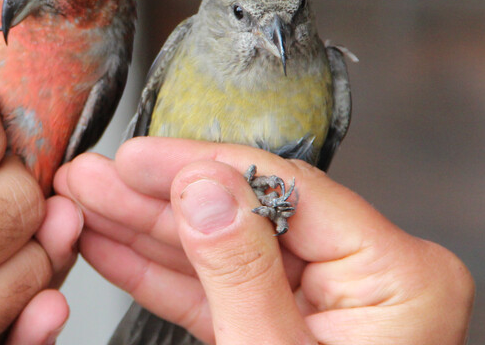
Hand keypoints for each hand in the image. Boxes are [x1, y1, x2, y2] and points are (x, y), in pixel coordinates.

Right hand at [55, 137, 473, 343]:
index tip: (134, 157)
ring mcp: (334, 307)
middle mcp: (373, 280)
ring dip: (153, 232)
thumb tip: (203, 184)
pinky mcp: (296, 331)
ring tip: (87, 206)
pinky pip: (228, 293)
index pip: (286, 189)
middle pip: (250, 215)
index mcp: (397, 276)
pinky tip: (117, 251)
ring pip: (229, 252)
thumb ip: (240, 269)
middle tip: (94, 178)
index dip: (198, 166)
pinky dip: (170, 276)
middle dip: (161, 199)